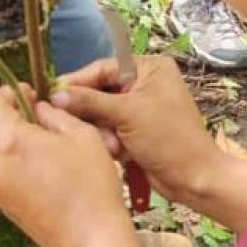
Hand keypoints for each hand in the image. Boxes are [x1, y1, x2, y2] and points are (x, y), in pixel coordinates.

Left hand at [0, 86, 135, 246]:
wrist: (91, 238)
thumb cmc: (91, 184)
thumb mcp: (81, 134)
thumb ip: (54, 114)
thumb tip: (39, 108)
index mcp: (10, 140)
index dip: (10, 93)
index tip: (30, 95)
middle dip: (16, 119)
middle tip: (47, 124)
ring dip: (18, 144)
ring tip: (51, 153)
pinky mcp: (3, 205)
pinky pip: (5, 173)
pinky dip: (19, 166)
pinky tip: (47, 175)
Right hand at [51, 56, 223, 204]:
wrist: (194, 178)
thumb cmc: (168, 138)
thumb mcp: (127, 113)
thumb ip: (90, 101)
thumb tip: (56, 95)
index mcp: (149, 68)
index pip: (103, 68)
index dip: (77, 82)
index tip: (52, 95)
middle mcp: (145, 84)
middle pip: (100, 92)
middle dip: (94, 114)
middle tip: (77, 126)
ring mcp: (141, 108)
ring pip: (102, 114)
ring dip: (104, 132)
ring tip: (114, 146)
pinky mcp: (137, 131)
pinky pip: (111, 130)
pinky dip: (111, 142)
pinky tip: (120, 153)